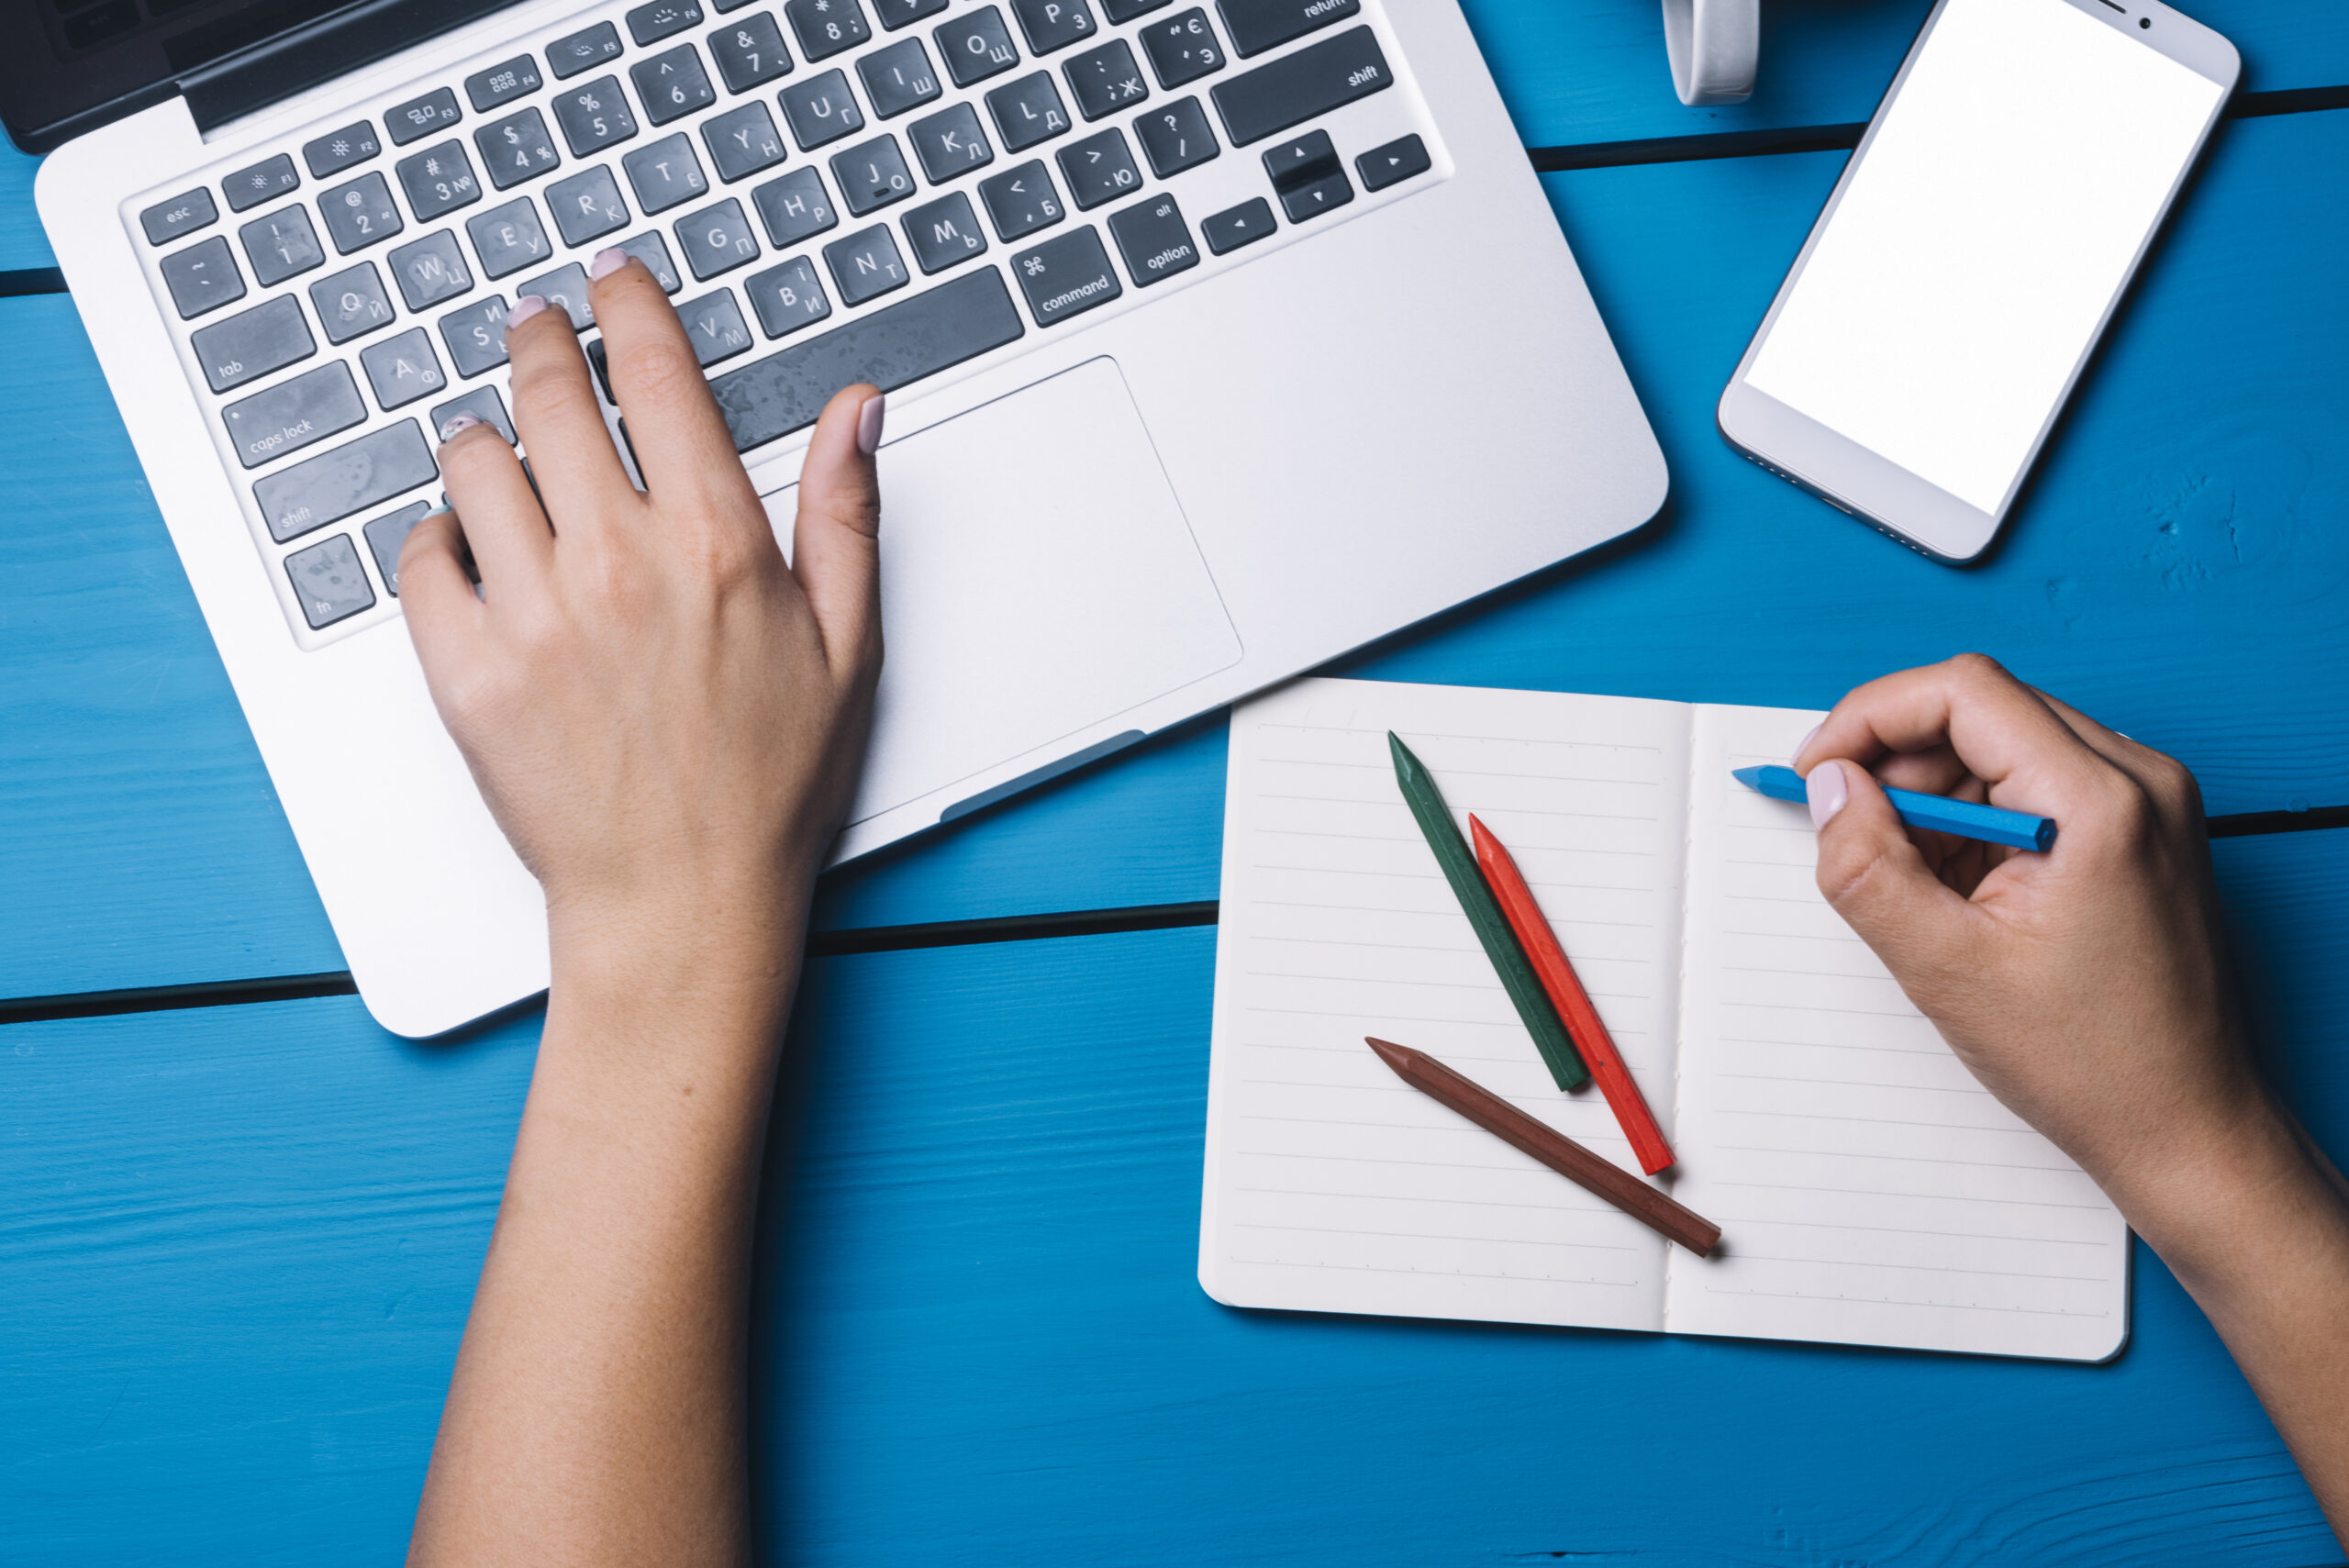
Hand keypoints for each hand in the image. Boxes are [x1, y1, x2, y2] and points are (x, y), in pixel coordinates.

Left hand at [398, 255, 883, 972]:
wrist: (681, 903)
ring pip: (470, 463)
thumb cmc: (767, 785)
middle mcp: (619, 565)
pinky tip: (471, 551)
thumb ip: (847, 513)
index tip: (612, 279)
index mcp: (718, 546)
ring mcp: (534, 616)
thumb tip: (857, 409)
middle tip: (537, 331)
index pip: (657, 377)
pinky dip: (435, 538)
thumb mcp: (849, 644)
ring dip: (483, 440)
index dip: (628, 307)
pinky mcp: (467, 673)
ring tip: (499, 453)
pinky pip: (419, 558)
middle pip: (548, 396)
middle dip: (540, 343)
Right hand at [1791, 653, 2255, 1203]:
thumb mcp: (1944, 968)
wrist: (2186, 1128)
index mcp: (2101, 802)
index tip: (1819, 770)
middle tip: (1852, 833)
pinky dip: (1976, 820)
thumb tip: (1830, 789)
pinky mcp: (2141, 829)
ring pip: (2004, 745)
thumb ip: (1866, 866)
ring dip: (1935, 795)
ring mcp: (2149, 803)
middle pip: (1983, 711)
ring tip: (1917, 884)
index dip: (1869, 717)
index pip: (1963, 692)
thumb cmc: (2093, 1063)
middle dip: (1899, 762)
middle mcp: (2140, 781)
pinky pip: (2035, 784)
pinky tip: (1961, 891)